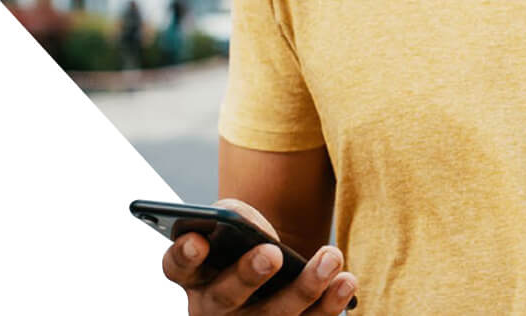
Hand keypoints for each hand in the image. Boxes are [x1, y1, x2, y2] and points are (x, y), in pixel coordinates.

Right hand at [161, 198, 358, 314]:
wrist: (271, 270)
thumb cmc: (245, 240)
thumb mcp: (234, 223)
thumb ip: (237, 218)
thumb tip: (253, 228)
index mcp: (194, 276)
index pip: (178, 267)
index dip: (185, 255)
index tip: (198, 239)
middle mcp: (214, 309)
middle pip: (227, 297)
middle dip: (248, 275)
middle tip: (272, 253)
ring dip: (306, 287)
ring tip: (331, 256)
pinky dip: (330, 304)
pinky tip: (346, 281)